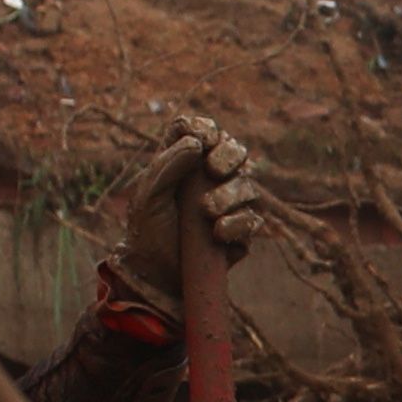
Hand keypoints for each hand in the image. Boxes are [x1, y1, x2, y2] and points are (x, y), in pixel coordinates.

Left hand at [113, 122, 275, 290]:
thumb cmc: (148, 229)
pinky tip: (217, 233)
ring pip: (247, 185)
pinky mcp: (242, 229)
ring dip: (228, 196)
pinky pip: (253, 219)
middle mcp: (210, 177)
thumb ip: (168, 165)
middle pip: (234, 150)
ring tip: (206, 212)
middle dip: (229, 155)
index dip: (206, 130)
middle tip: (213, 170)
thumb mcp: (148, 195)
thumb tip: (197, 143)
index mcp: (185, 161)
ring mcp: (229, 203)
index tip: (201, 141)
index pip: (202, 131)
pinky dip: (237, 223)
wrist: (157, 271)